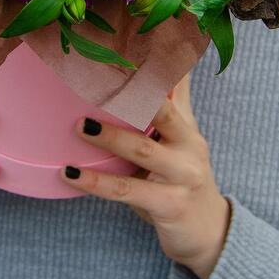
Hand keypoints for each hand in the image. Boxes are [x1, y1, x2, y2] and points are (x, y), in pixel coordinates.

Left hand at [61, 75, 231, 278]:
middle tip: (99, 77)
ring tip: (80, 126)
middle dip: (134, 94)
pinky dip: (96, 182)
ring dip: (110, 137)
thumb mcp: (183, 138)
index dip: (152, 67)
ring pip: (142, 150)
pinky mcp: (168, 204)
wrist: (208, 231)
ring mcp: (182, 176)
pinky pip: (126, 191)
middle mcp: (190, 146)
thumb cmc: (183, 176)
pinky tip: (70, 173)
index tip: (126, 47)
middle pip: (164, 112)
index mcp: (187, 126)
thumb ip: (173, 100)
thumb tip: (171, 56)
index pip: (171, 88)